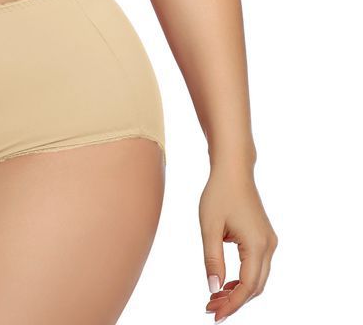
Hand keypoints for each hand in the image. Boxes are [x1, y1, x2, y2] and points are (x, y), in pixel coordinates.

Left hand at [199, 163, 277, 320]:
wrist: (233, 170)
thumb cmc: (219, 193)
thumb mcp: (209, 227)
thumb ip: (212, 259)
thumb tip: (214, 289)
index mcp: (257, 244)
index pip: (247, 286)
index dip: (232, 304)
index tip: (215, 315)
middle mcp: (269, 246)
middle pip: (256, 286)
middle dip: (234, 301)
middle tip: (211, 308)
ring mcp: (269, 241)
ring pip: (258, 278)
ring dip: (238, 291)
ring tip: (214, 298)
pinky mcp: (264, 237)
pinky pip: (257, 266)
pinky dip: (243, 278)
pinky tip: (225, 282)